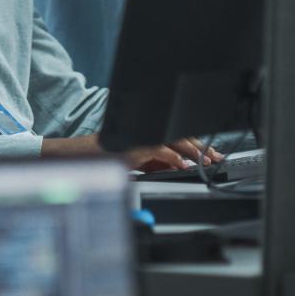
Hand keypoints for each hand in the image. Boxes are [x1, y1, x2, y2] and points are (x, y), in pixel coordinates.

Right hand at [41, 133, 223, 170]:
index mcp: (146, 130)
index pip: (176, 133)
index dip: (196, 142)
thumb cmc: (103, 158)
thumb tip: (179, 166)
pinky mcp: (132, 145)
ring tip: (205, 160)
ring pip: (172, 138)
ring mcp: (138, 135)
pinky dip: (172, 157)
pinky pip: (157, 149)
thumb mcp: (136, 161)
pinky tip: (182, 164)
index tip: (212, 152)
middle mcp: (143, 129)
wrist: (77, 157)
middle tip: (216, 157)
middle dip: (200, 146)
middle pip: (179, 133)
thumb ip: (156, 162)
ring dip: (192, 150)